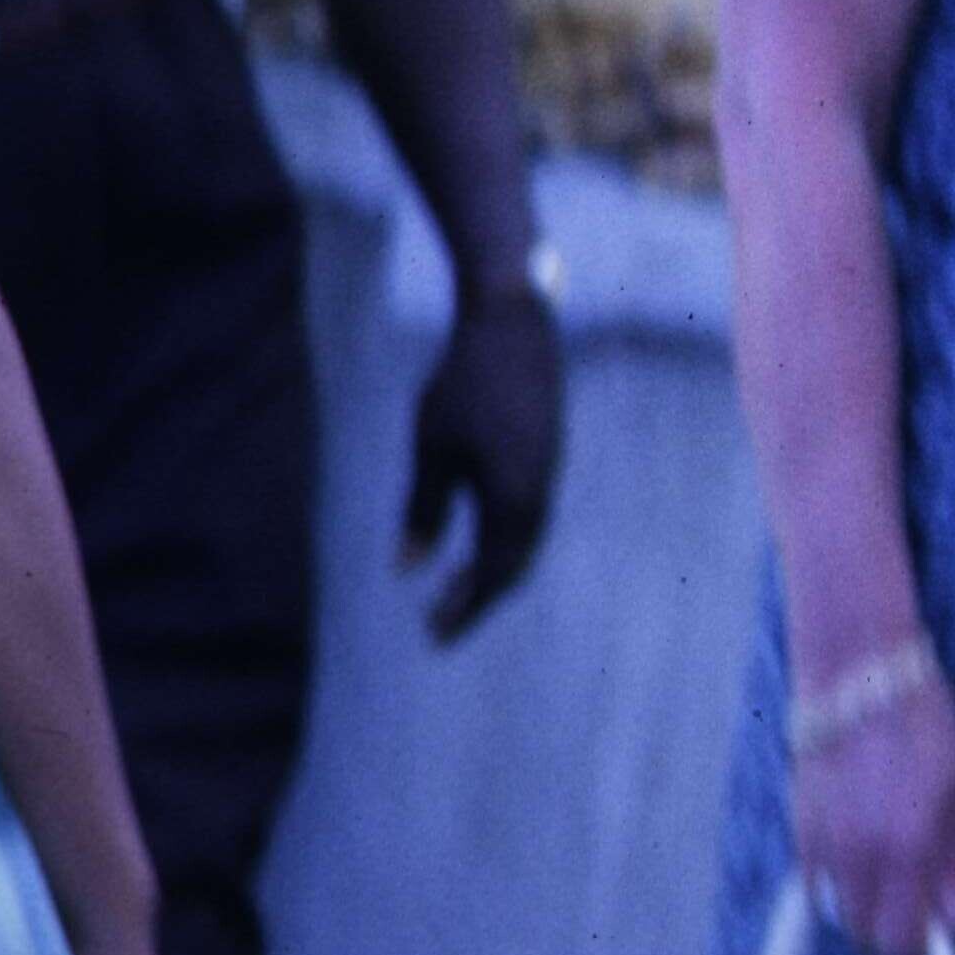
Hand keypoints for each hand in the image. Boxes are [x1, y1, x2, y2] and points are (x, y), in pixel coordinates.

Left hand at [404, 285, 565, 641]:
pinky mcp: (547, 453)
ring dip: (494, 569)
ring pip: (525, 540)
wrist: (513, 318)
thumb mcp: (432, 446)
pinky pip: (530, 514)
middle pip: (514, 564)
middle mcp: (540, 491)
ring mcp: (548, 471)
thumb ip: (422, 509)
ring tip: (460, 588)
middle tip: (442, 624)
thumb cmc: (463, 381)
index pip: (492, 572)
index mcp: (514, 497)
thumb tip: (406, 569)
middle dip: (479, 598)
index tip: (434, 636)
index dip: (464, 608)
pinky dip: (505, 539)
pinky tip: (482, 534)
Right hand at [798, 659, 954, 954]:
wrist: (856, 674)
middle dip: (891, 932)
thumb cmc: (922, 725)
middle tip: (914, 906)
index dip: (919, 953)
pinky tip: (860, 845)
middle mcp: (860, 851)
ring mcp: (823, 840)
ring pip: (836, 912)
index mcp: (908, 845)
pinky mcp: (799, 825)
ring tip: (888, 867)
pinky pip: (815, 880)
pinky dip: (837, 880)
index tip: (933, 945)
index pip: (901, 941)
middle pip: (865, 936)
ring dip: (862, 906)